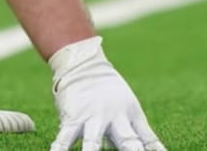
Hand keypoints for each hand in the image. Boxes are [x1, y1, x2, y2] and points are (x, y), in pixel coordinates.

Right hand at [49, 37, 163, 150]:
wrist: (83, 64)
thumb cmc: (110, 93)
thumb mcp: (130, 109)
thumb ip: (142, 134)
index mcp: (131, 116)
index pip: (147, 140)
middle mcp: (114, 117)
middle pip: (127, 142)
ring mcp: (92, 118)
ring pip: (94, 142)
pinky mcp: (72, 118)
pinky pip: (65, 138)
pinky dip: (60, 148)